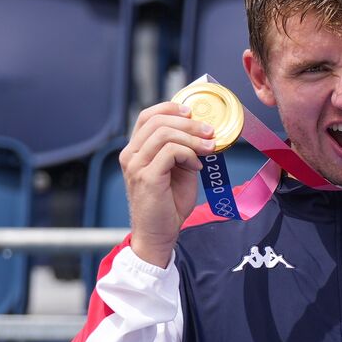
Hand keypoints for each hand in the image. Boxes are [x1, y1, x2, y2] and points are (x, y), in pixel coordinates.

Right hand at [121, 102, 218, 266]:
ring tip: (209, 149)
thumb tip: (203, 133)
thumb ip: (184, 151)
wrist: (158, 233)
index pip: (147, 116)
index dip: (170, 108)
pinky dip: (189, 154)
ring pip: (165, 134)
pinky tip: (197, 166)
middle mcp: (130, 155)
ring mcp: (136, 165)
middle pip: (157, 121)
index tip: (193, 113)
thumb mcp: (179, 170)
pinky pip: (170, 152)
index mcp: (136, 150)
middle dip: (189, 123)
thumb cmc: (169, 203)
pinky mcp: (146, 177)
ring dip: (193, 138)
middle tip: (211, 132)